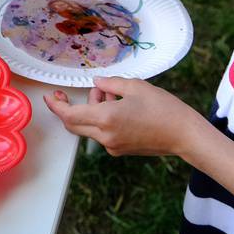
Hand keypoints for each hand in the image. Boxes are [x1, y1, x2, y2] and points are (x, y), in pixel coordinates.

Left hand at [43, 77, 205, 156]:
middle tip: (71, 93)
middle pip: (74, 124)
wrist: (184, 135)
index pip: (69, 115)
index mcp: (106, 118)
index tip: (50, 96)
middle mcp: (105, 136)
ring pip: (89, 127)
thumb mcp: (135, 86)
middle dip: (70, 107)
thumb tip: (96, 83)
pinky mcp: (120, 150)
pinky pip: (102, 134)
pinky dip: (102, 119)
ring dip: (91, 109)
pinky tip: (118, 105)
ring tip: (110, 92)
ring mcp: (112, 146)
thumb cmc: (163, 108)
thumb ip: (110, 84)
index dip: (56, 106)